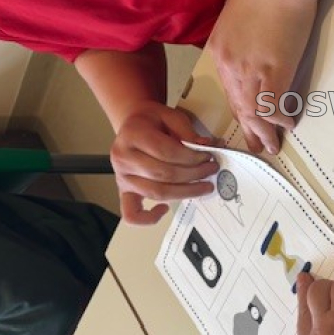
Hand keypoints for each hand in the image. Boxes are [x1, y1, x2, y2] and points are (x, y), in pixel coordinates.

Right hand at [111, 101, 217, 223]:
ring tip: (204, 186)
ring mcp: (122, 177)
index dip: (191, 157)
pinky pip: (131, 213)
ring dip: (185, 192)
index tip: (208, 156)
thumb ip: (188, 131)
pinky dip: (148, 218)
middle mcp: (123, 158)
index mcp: (133, 135)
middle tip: (211, 170)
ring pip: (156, 193)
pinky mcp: (124, 191)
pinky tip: (165, 209)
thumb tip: (208, 146)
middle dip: (193, 174)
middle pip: (163, 174)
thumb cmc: (153, 121)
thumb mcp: (171, 116)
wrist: (133, 124)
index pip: (166, 152)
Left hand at [207, 0, 315, 154]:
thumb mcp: (238, 15)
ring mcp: (250, 70)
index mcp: (218, 51)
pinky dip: (280, 118)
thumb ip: (240, 38)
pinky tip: (289, 124)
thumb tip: (253, 52)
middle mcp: (229, 65)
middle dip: (248, 129)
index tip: (247, 121)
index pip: (229, 89)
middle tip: (256, 146)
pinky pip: (273, 105)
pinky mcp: (274, 70)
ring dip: (264, 132)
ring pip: (253, 111)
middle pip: (237, 105)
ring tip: (273, 146)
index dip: (240, 109)